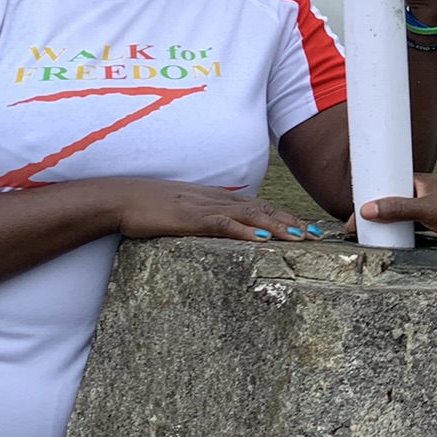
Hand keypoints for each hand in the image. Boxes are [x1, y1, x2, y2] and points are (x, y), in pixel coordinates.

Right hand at [106, 180, 312, 245]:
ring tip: (300, 237)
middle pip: (263, 208)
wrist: (121, 198)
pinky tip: (262, 239)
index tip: (305, 228)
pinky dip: (245, 231)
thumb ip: (205, 217)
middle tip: (315, 235)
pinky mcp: (190, 217)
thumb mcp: (184, 211)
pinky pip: (223, 224)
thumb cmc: (149, 206)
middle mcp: (217, 199)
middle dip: (291, 221)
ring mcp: (205, 207)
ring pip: (250, 214)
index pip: (259, 205)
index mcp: (217, 198)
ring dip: (278, 226)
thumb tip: (225, 230)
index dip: (284, 215)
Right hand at [360, 174, 436, 249]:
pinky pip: (413, 232)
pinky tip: (392, 245)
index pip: (388, 183)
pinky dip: (402, 237)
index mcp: (422, 182)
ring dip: (388, 227)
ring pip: (402, 218)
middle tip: (356, 229)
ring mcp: (431, 212)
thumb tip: (367, 209)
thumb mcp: (430, 209)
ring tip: (369, 239)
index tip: (354, 211)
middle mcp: (424, 195)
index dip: (370, 195)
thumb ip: (399, 209)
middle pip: (392, 203)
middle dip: (375, 213)